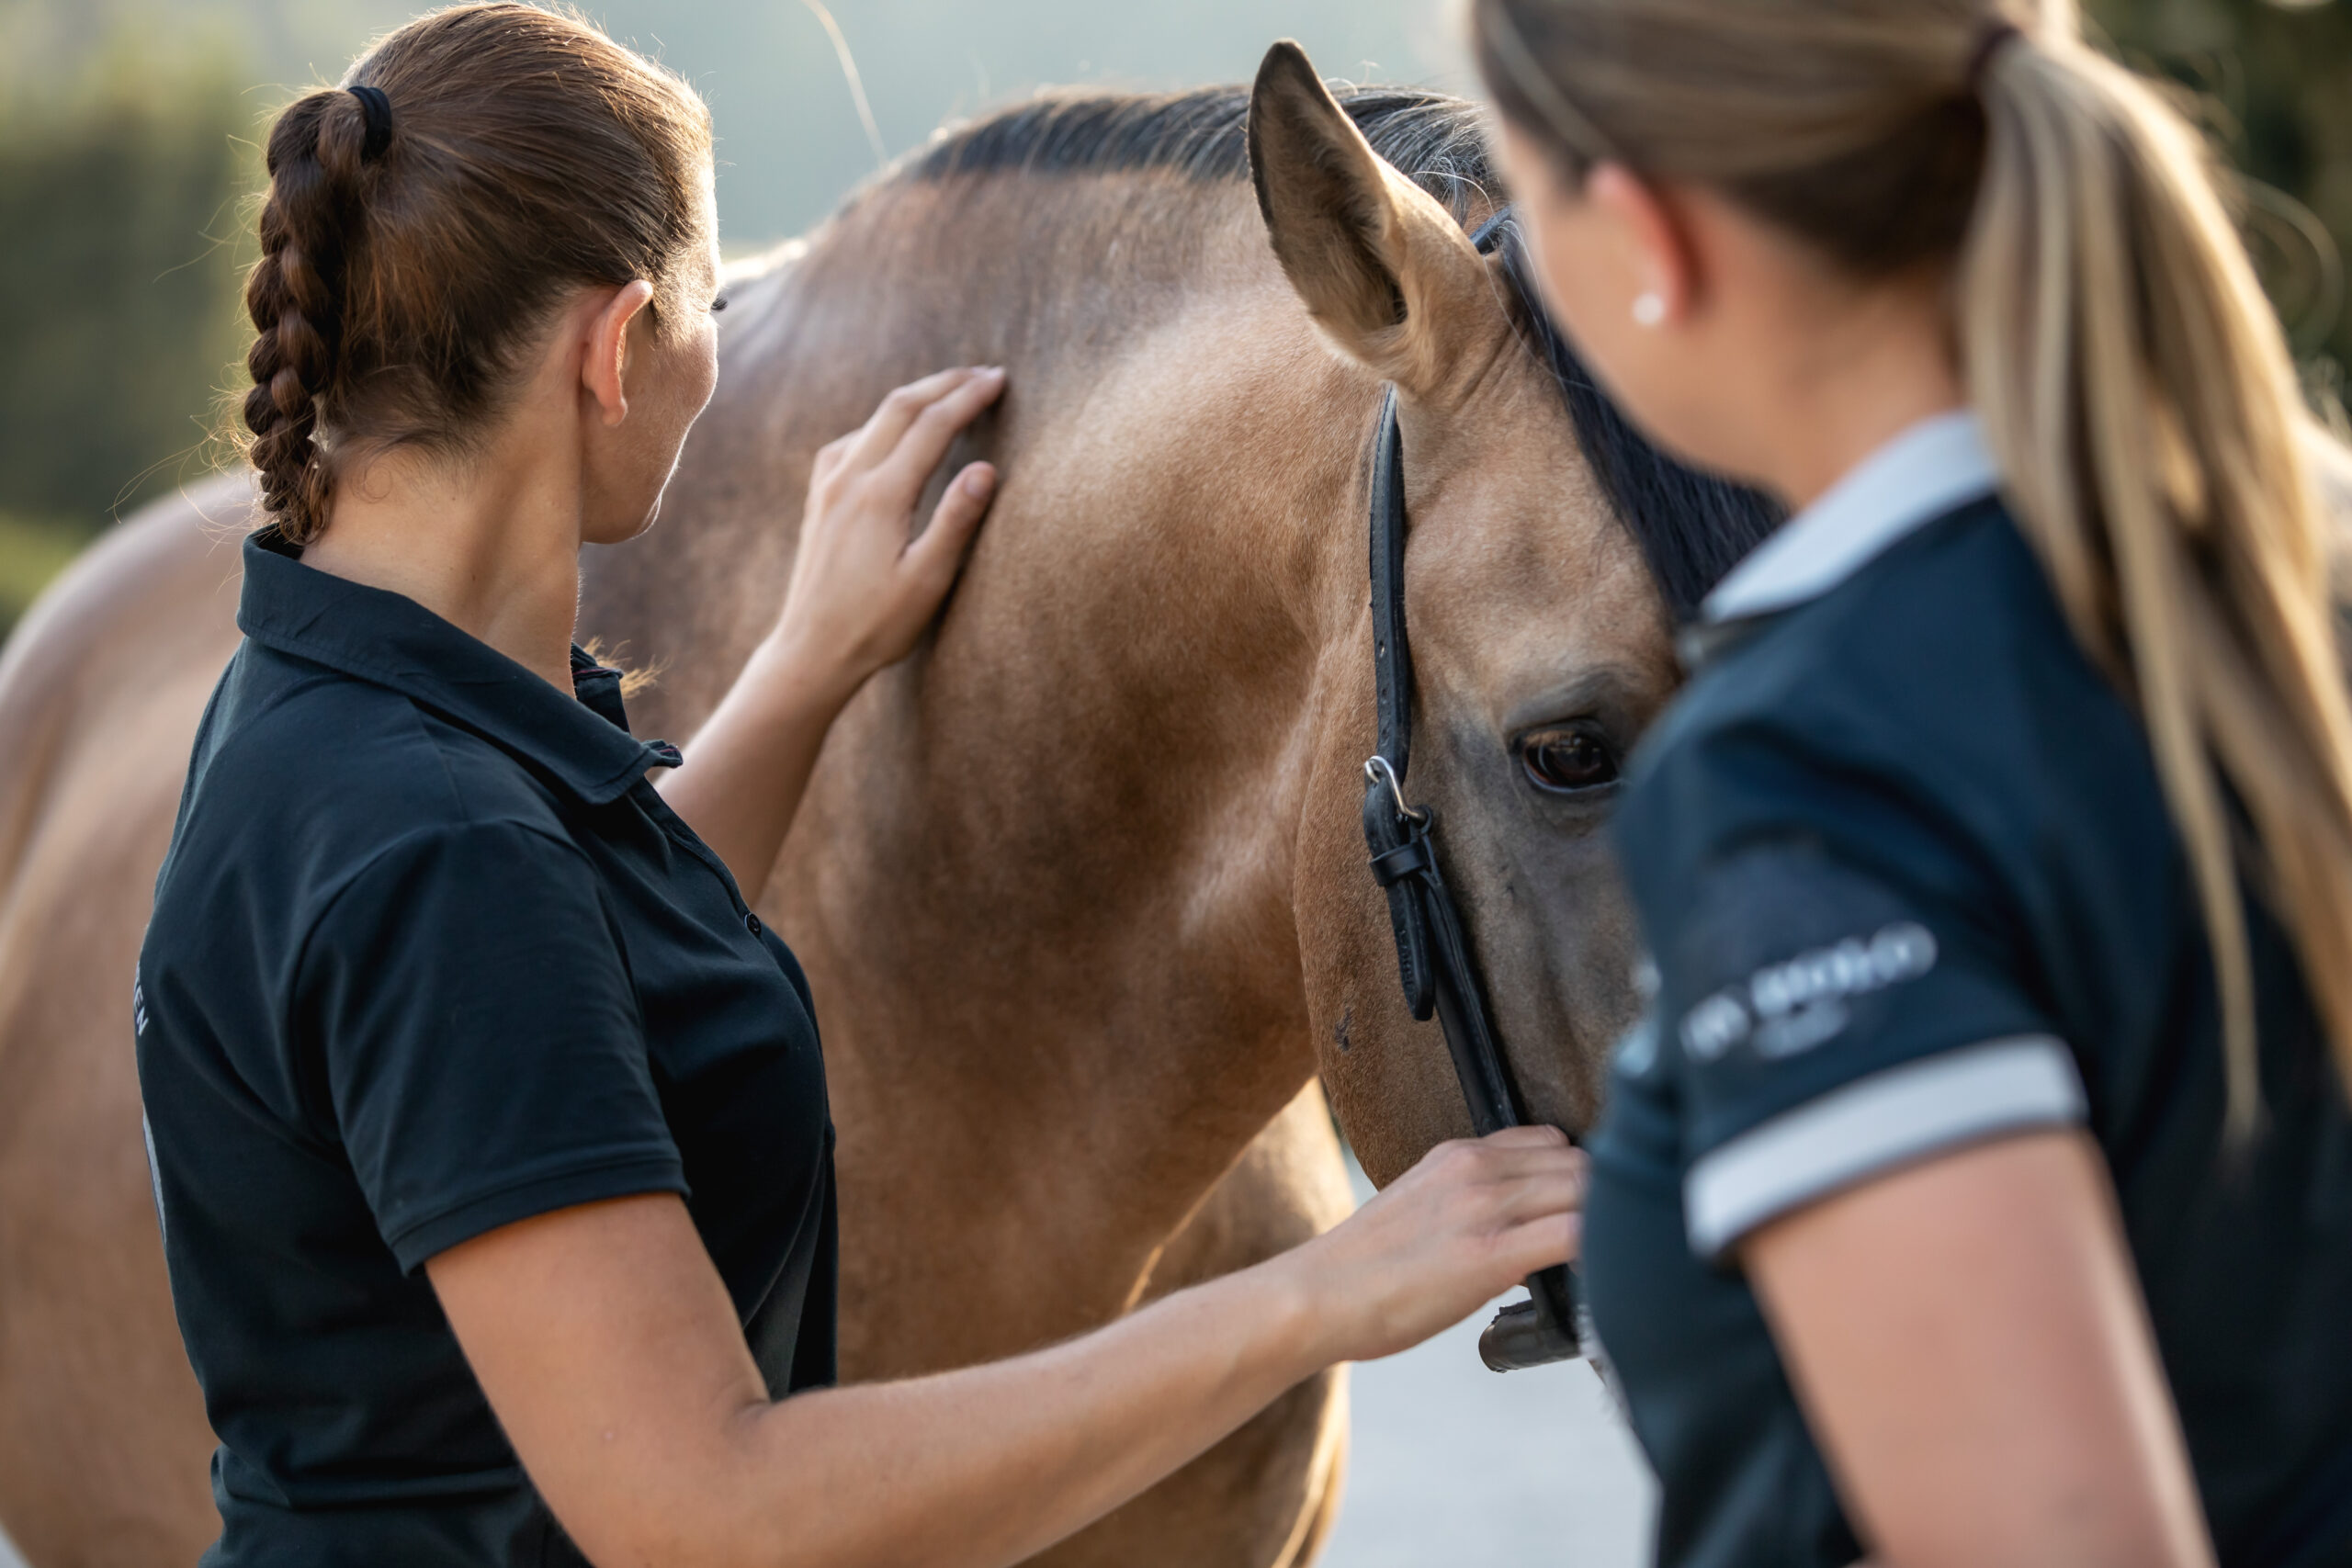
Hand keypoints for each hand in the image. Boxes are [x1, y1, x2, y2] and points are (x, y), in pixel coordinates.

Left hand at [769, 365, 1006, 695]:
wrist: (811, 650)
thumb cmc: (876, 625)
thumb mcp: (927, 581)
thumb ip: (956, 521)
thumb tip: (986, 469)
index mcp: (881, 496)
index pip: (932, 426)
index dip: (969, 398)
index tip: (1000, 381)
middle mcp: (849, 479)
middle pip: (900, 407)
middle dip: (944, 384)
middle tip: (984, 374)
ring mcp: (828, 485)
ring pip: (875, 419)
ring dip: (916, 399)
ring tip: (951, 393)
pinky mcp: (819, 497)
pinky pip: (852, 441)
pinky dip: (885, 423)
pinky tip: (897, 434)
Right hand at [1280, 1127, 1586, 1363]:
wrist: (1315, 1296)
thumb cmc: (1363, 1270)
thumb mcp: (1420, 1207)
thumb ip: (1471, 1204)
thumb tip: (1522, 1234)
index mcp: (1458, 1155)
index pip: (1550, 1142)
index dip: (1577, 1178)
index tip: (1583, 1213)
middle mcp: (1475, 1169)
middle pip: (1578, 1163)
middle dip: (1600, 1201)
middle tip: (1604, 1244)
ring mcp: (1483, 1207)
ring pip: (1585, 1191)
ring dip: (1604, 1224)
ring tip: (1604, 1263)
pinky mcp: (1489, 1253)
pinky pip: (1575, 1235)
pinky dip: (1598, 1250)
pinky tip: (1595, 1277)